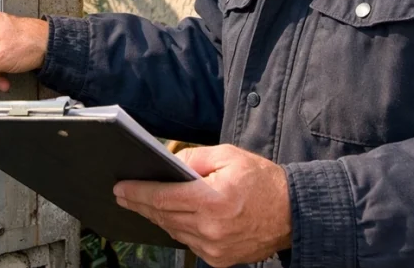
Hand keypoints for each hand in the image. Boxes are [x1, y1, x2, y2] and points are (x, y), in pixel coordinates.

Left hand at [114, 145, 290, 267]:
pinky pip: (189, 242)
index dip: (138, 193)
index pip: (163, 197)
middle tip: (123, 195)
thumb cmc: (262, 181)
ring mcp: (215, 247)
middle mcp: (211, 228)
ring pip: (174, 230)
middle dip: (140, 204)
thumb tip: (169, 163)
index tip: (120, 188)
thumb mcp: (228, 156)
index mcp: (212, 200)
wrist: (293, 213)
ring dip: (156, 217)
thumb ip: (195, 157)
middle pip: (163, 216)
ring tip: (141, 203)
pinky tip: (168, 217)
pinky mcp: (220, 259)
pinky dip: (177, 228)